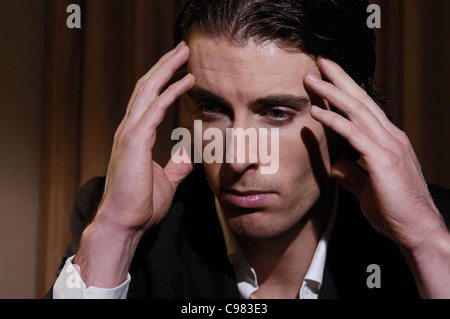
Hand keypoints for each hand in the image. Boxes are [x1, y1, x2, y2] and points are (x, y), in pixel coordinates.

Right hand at [96, 41, 194, 233]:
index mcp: (136, 136)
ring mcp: (129, 132)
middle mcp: (130, 128)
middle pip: (147, 87)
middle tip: (183, 49)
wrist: (124, 223)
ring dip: (167, 69)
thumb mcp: (167, 180)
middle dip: (165, 65)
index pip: (149, 99)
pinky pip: (155, 109)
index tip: (182, 69)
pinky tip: (186, 82)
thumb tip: (189, 153)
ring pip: (148, 90)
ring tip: (184, 54)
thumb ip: (178, 164)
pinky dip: (170, 92)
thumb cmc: (140, 204)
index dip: (164, 81)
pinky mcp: (134, 140)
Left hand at [304, 57, 445, 250]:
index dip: (346, 90)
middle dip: (339, 78)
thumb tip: (336, 164)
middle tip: (320, 61)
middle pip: (361, 100)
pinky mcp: (383, 159)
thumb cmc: (395, 211)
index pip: (364, 109)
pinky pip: (354, 134)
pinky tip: (317, 111)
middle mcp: (391, 137)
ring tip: (312, 77)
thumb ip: (352, 174)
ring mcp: (389, 146)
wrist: (417, 230)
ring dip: (332, 91)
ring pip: (357, 110)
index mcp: (388, 142)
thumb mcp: (367, 188)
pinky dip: (334, 120)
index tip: (328, 77)